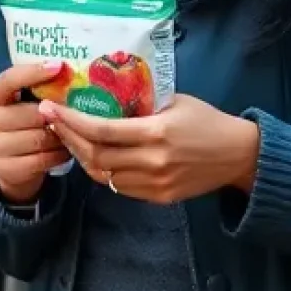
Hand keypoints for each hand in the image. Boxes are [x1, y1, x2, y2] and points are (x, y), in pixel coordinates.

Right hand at [0, 62, 72, 205]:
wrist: (12, 166)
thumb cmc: (24, 126)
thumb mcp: (25, 105)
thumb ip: (39, 91)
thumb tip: (68, 72)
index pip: (9, 80)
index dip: (33, 72)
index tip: (59, 66)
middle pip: (32, 113)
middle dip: (56, 115)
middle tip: (73, 114)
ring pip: (40, 138)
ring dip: (60, 136)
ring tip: (69, 134)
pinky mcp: (6, 169)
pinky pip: (43, 159)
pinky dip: (58, 155)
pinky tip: (63, 151)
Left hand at [38, 93, 260, 203]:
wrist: (239, 155)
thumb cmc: (206, 120)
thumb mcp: (174, 101)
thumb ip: (141, 102)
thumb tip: (102, 93)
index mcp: (156, 132)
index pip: (102, 131)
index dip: (71, 122)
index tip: (50, 110)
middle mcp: (153, 161)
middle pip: (96, 156)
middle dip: (68, 138)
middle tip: (51, 122)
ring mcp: (156, 183)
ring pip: (104, 176)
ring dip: (82, 157)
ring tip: (68, 138)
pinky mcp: (159, 197)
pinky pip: (120, 187)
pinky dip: (103, 172)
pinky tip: (94, 155)